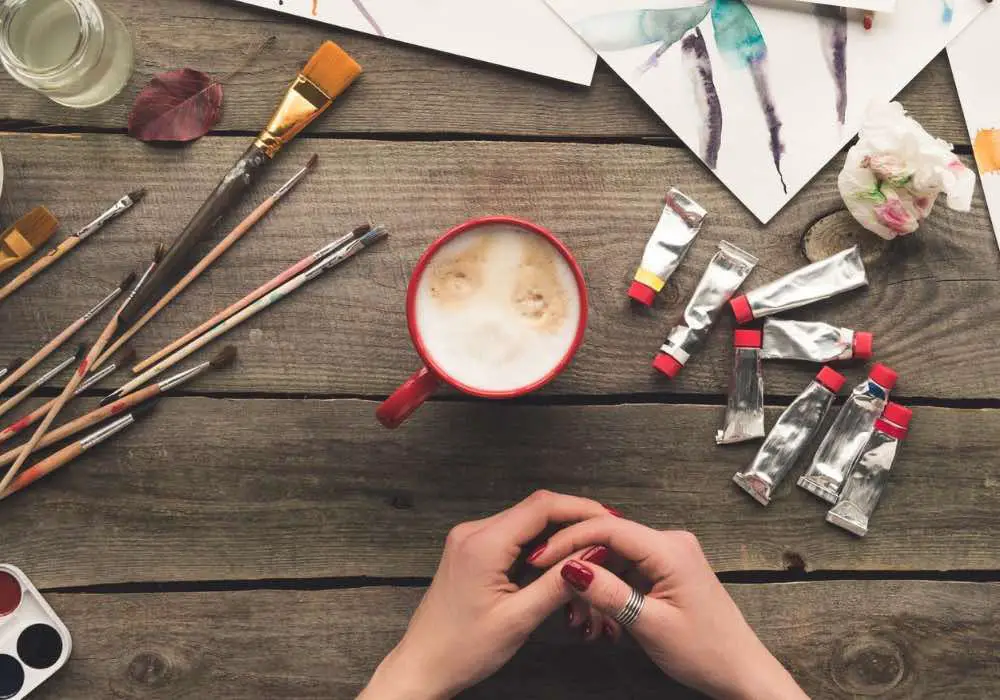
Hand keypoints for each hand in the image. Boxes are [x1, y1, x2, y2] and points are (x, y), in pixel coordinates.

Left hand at [358, 491, 612, 699]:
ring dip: (556, 531)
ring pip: (524, 521)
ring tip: (588, 549)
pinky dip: (538, 543)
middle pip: (534, 509)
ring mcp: (469, 539)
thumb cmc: (463, 650)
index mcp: (482, 544)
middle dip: (572, 519)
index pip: (541, 506)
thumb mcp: (519, 620)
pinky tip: (558, 560)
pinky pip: (511, 534)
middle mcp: (472, 532)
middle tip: (606, 537)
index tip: (610, 520)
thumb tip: (594, 554)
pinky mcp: (470, 550)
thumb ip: (558, 584)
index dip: (580, 508)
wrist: (422, 666)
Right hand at [527, 517, 807, 699]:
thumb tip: (569, 568)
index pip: (607, 527)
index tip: (540, 559)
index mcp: (669, 548)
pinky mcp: (670, 568)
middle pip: (609, 539)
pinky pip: (630, 567)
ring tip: (581, 614)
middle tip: (557, 593)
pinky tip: (601, 612)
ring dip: (594, 580)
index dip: (569, 540)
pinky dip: (611, 586)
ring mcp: (672, 554)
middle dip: (580, 564)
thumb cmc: (704, 652)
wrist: (741, 672)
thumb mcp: (649, 625)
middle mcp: (671, 541)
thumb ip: (608, 593)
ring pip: (616, 555)